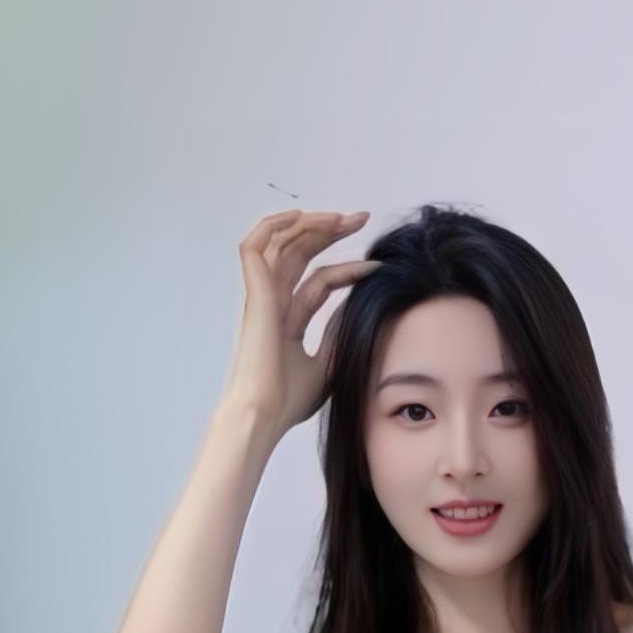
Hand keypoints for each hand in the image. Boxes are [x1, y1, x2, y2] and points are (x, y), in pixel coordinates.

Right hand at [221, 209, 381, 435]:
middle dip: (329, 231)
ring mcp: (262, 297)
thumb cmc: (287, 401)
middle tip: (360, 219)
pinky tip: (299, 216)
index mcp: (287, 319)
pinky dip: (272, 227)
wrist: (264, 415)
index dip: (349, 270)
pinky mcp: (255, 295)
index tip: (379, 267)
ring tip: (340, 217)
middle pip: (300, 253)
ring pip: (280, 244)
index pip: (319, 281)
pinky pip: (254, 248)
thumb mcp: (327, 364)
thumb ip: (339, 335)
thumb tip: (358, 309)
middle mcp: (273, 303)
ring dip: (309, 224)